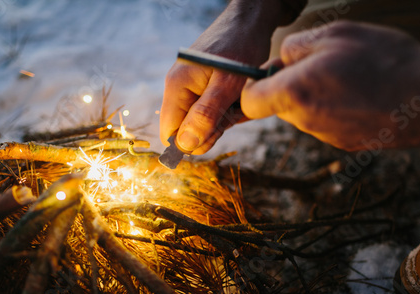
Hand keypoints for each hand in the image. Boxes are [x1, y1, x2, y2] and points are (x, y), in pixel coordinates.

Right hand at [160, 0, 284, 153]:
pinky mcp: (201, 88)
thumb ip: (206, 115)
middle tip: (234, 110)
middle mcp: (178, 89)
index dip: (193, 141)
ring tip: (239, 100)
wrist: (250, 21)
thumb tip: (185, 146)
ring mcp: (189, 88)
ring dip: (224, 119)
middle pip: (187, 131)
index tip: (219, 129)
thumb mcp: (227, 85)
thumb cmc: (240, 48)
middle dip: (213, 129)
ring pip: (201, 123)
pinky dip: (227, 111)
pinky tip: (238, 98)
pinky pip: (210, 112)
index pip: (169, 134)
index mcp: (176, 87)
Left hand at [241, 21, 419, 149]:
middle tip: (320, 65)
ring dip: (313, 94)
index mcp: (294, 93)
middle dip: (289, 85)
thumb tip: (281, 60)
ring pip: (302, 112)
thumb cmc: (383, 61)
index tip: (268, 72)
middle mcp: (304, 120)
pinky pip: (324, 121)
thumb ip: (295, 47)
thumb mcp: (335, 35)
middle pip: (278, 105)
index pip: (249, 103)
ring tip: (346, 78)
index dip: (253, 86)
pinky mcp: (343, 143)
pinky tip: (359, 94)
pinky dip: (333, 107)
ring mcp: (324, 135)